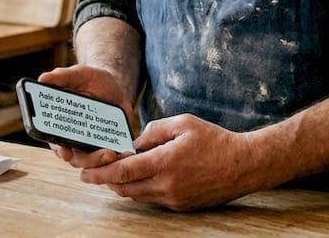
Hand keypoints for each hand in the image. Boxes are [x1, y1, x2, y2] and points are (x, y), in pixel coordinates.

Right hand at [36, 65, 138, 168]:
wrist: (114, 85)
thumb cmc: (90, 80)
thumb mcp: (78, 74)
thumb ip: (62, 76)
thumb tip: (43, 79)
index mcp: (59, 125)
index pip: (55, 142)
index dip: (59, 150)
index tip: (65, 153)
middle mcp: (73, 139)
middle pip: (76, 158)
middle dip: (89, 160)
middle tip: (104, 154)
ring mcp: (91, 145)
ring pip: (93, 162)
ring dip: (102, 161)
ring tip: (114, 154)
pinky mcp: (108, 146)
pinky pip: (111, 159)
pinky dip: (117, 158)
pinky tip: (125, 153)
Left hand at [80, 113, 275, 211]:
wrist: (244, 165)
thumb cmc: (214, 139)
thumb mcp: (182, 123)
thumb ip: (153, 131)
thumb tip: (134, 144)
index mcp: (165, 162)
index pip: (123, 172)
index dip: (100, 173)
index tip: (85, 173)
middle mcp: (167, 185)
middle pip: (125, 189)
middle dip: (106, 182)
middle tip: (92, 174)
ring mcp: (174, 199)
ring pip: (137, 196)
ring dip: (123, 186)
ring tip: (116, 174)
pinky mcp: (181, 206)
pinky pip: (153, 199)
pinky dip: (142, 190)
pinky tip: (142, 178)